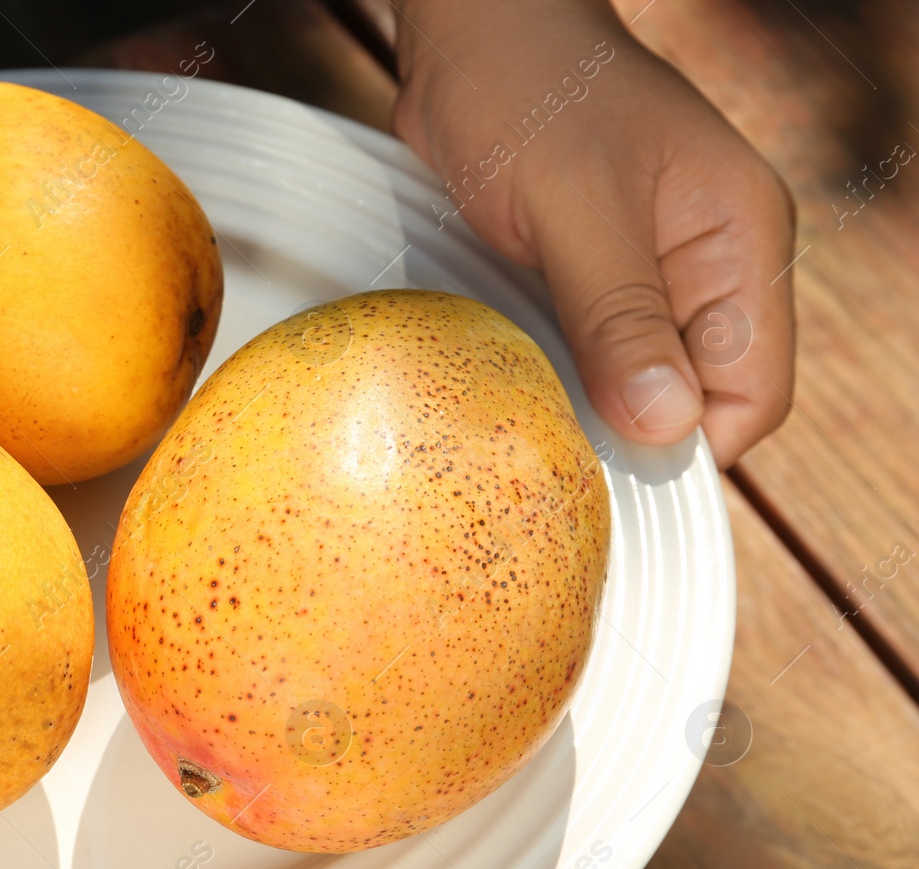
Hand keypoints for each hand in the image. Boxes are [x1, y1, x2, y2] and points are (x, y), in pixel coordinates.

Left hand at [392, 0, 795, 467]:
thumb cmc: (528, 89)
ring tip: (527, 409)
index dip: (693, 444)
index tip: (616, 468)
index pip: (755, 391)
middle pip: (694, 398)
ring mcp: (645, 274)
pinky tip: (512, 380)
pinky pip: (587, 354)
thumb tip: (667, 424)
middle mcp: (704, 266)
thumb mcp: (574, 207)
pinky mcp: (588, 278)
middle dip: (632, 431)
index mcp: (738, 242)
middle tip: (554, 444)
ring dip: (586, 406)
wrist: (469, 34)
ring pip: (636, 383)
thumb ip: (620, 316)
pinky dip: (554, 376)